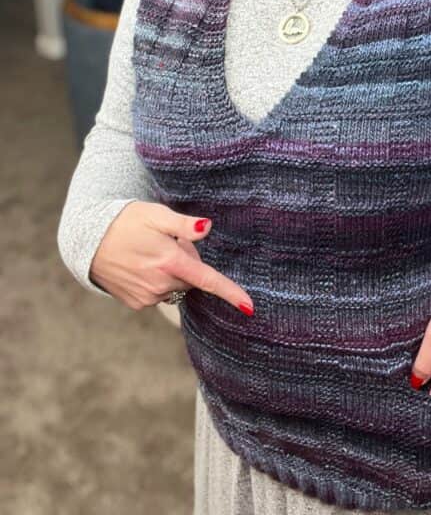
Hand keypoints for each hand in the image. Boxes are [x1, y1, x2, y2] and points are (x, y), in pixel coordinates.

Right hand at [88, 201, 253, 315]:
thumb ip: (184, 225)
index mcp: (170, 262)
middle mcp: (160, 284)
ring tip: (150, 252)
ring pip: (175, 287)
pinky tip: (141, 265)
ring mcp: (147, 297)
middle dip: (187, 263)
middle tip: (167, 243)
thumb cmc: (126, 222)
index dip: (231, 293)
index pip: (208, 280)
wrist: (87, 240)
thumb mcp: (156, 215)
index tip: (250, 307)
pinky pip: (159, 294)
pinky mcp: (136, 303)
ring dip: (171, 273)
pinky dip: (157, 282)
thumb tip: (208, 227)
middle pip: (191, 278)